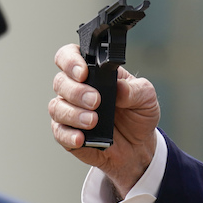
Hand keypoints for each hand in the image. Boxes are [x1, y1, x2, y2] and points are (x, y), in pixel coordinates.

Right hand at [49, 44, 159, 195]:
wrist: (139, 145)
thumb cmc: (138, 114)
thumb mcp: (146, 97)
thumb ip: (134, 89)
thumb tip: (119, 87)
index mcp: (94, 72)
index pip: (70, 56)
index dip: (71, 61)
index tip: (83, 73)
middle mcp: (77, 89)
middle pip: (61, 82)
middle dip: (76, 91)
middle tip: (95, 101)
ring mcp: (70, 111)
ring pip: (57, 107)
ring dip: (73, 113)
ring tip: (93, 120)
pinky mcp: (67, 133)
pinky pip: (59, 132)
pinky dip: (68, 135)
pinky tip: (81, 138)